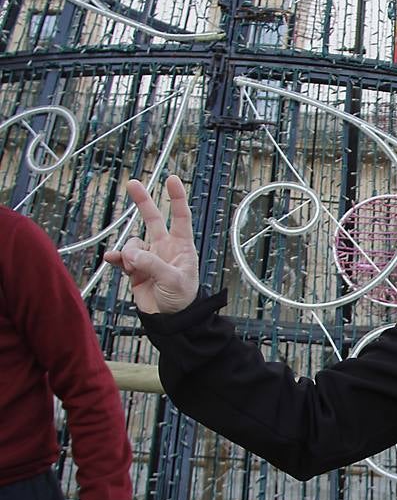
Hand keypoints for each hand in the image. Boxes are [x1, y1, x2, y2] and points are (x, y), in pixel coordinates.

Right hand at [103, 176, 199, 313]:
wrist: (170, 320)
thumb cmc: (182, 299)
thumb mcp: (173, 281)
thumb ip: (152, 264)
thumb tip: (131, 253)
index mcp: (181, 247)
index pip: (181, 218)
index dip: (177, 198)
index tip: (172, 180)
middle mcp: (165, 248)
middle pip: (153, 219)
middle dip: (143, 202)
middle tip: (132, 183)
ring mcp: (149, 257)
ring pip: (132, 243)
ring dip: (129, 253)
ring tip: (134, 269)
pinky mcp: (135, 269)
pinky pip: (121, 257)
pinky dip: (116, 258)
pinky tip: (111, 260)